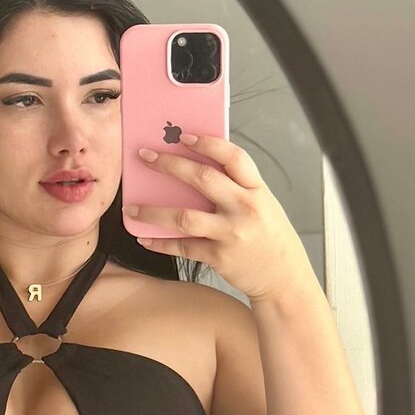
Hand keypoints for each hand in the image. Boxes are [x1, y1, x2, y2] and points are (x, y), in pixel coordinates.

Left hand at [124, 133, 313, 301]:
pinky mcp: (219, 257)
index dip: (207, 143)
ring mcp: (231, 233)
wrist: (284, 278)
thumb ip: (236, 188)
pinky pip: (183, 247)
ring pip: (184, 217)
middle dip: (169, 164)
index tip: (183, 136)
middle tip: (145, 156)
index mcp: (256, 189)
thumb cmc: (269, 237)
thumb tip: (194, 170)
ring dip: (152, 212)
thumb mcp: (262, 204)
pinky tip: (144, 238)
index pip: (233, 157)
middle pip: (202, 178)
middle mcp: (245, 208)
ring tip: (130, 208)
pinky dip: (160, 243)